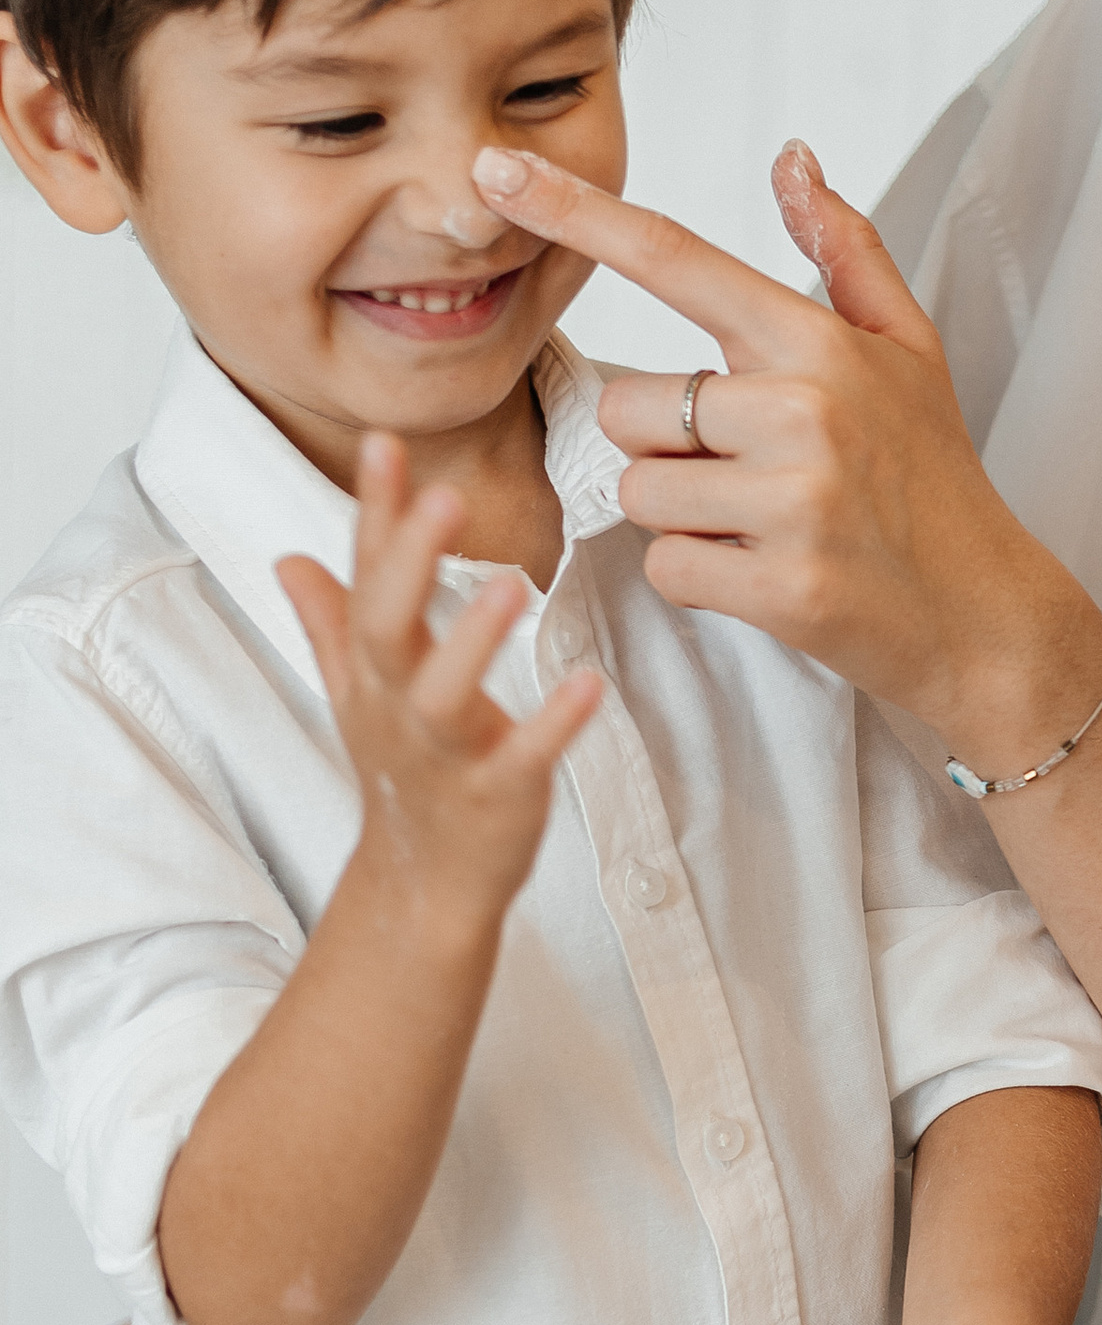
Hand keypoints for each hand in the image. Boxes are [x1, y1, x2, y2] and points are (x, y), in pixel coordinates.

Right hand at [276, 433, 599, 926]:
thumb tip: (289, 558)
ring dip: (472, 640)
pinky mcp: (496, 796)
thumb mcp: (358, 696)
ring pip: (443, 694)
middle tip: (443, 498)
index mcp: (373, 671)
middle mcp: (397, 705)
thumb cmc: (400, 775)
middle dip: (409, 563)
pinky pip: (523, 757)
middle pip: (387, 626)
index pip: (365, 577)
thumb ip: (330, 623)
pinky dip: (553, 724)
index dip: (374, 512)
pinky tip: (590, 682)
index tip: (386, 441)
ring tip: (512, 583)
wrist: (424, 884)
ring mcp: (443, 753)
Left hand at [470, 140, 1086, 734]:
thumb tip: (793, 159)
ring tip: (764, 526)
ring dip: (683, 518)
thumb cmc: (935, 477)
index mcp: (819, 343)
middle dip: (666, 448)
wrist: (988, 615)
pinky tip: (769, 574)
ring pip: (641, 493)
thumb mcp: (909, 348)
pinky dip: (701, 579)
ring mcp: (794, 501)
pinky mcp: (782, 586)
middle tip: (752, 475)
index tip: (495, 170)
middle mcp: (805, 411)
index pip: (675, 258)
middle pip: (631, 406)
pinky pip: (669, 568)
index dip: (576, 212)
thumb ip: (844, 250)